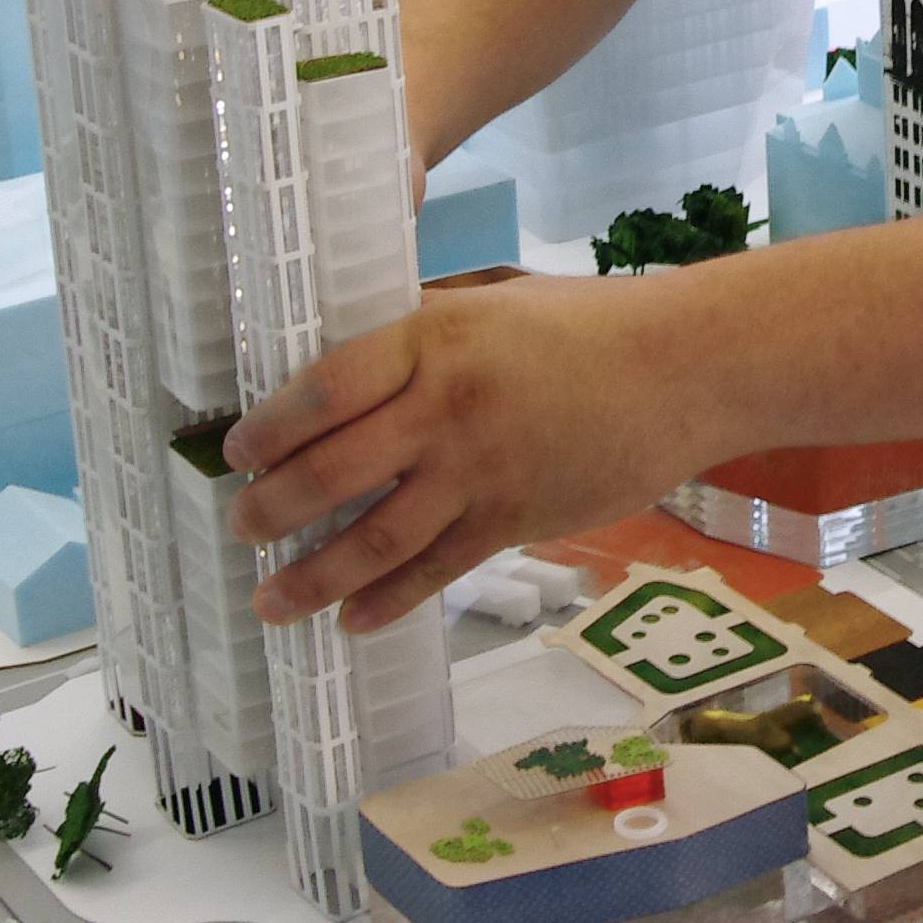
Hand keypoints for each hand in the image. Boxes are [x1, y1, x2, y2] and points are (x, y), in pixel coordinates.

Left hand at [220, 277, 726, 631]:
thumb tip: (357, 361)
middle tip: (242, 527)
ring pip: (375, 537)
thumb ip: (425, 329)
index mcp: (433, 338)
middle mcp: (446, 406)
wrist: (685, 369)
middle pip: (334, 470)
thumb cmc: (591, 324)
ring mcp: (480, 470)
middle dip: (273, 508)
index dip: (270, 427)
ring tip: (270, 601)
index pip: (327, 388)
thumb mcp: (494, 303)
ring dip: (313, 576)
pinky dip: (388, 601)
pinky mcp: (514, 519)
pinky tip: (353, 619)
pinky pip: (436, 570)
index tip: (238, 452)